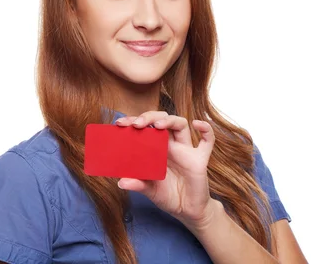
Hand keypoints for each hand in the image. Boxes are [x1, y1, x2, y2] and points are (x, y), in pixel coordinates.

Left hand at [114, 110, 217, 228]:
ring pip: (181, 124)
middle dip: (150, 117)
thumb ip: (138, 185)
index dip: (134, 122)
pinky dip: (206, 129)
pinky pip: (208, 141)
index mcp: (156, 149)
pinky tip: (197, 124)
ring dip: (170, 120)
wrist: (187, 211)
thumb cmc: (168, 196)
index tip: (120, 124)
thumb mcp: (150, 191)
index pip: (146, 128)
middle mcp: (171, 146)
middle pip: (162, 120)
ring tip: (158, 125)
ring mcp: (186, 150)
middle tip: (136, 124)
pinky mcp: (200, 159)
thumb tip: (121, 182)